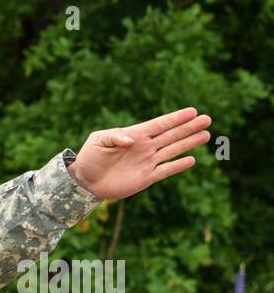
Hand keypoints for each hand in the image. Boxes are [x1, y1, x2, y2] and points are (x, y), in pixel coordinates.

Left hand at [67, 107, 211, 200]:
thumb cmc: (90, 157)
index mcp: (135, 135)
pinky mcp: (145, 178)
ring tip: (206, 134)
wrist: (84, 181)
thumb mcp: (98, 141)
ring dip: (189, 143)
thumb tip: (131, 140)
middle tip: (208, 119)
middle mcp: (145, 147)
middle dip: (189, 127)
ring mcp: (146, 162)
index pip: (159, 124)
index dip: (176, 118)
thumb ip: (115, 137)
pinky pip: (165, 171)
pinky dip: (177, 166)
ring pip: (172, 150)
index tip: (192, 111)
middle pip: (171, 135)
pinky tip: (191, 160)